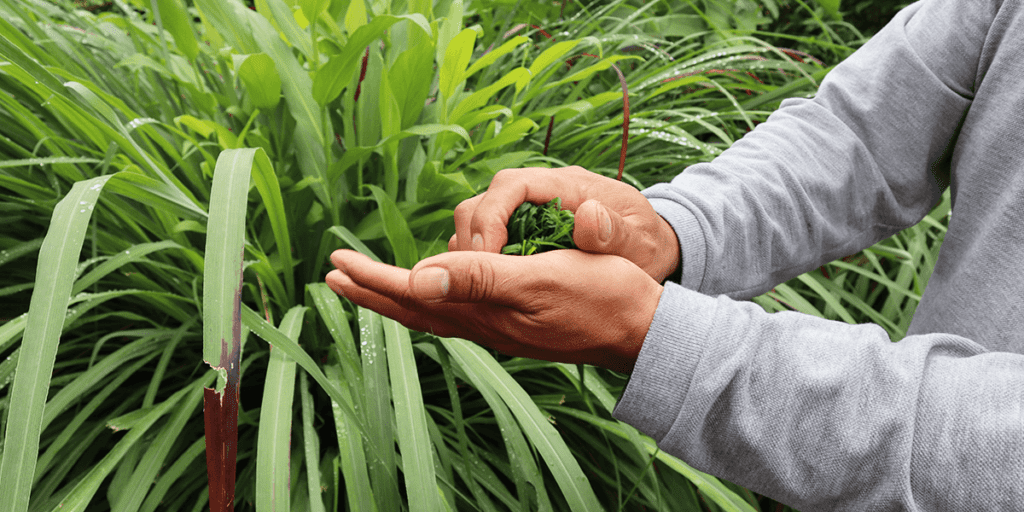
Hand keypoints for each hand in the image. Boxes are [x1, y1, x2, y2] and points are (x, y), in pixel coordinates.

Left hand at [325, 248, 662, 372]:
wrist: (642, 328)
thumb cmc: (600, 296)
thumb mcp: (540, 279)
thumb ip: (479, 278)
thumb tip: (418, 277)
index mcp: (485, 312)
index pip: (415, 294)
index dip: (374, 280)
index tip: (337, 264)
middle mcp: (485, 324)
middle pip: (415, 309)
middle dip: (373, 292)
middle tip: (335, 277)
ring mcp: (501, 327)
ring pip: (435, 311)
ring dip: (399, 296)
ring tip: (373, 283)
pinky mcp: (518, 322)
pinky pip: (460, 311)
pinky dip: (435, 299)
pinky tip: (437, 292)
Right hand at [449, 166, 680, 282]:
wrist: (650, 250)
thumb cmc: (646, 246)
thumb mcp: (640, 244)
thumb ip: (616, 233)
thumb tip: (587, 214)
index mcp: (567, 185)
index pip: (512, 185)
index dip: (491, 216)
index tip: (487, 256)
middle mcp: (541, 191)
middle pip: (485, 199)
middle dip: (473, 236)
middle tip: (474, 278)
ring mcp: (529, 210)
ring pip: (479, 218)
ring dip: (470, 250)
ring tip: (476, 287)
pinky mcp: (522, 229)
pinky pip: (487, 237)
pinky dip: (478, 259)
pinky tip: (486, 287)